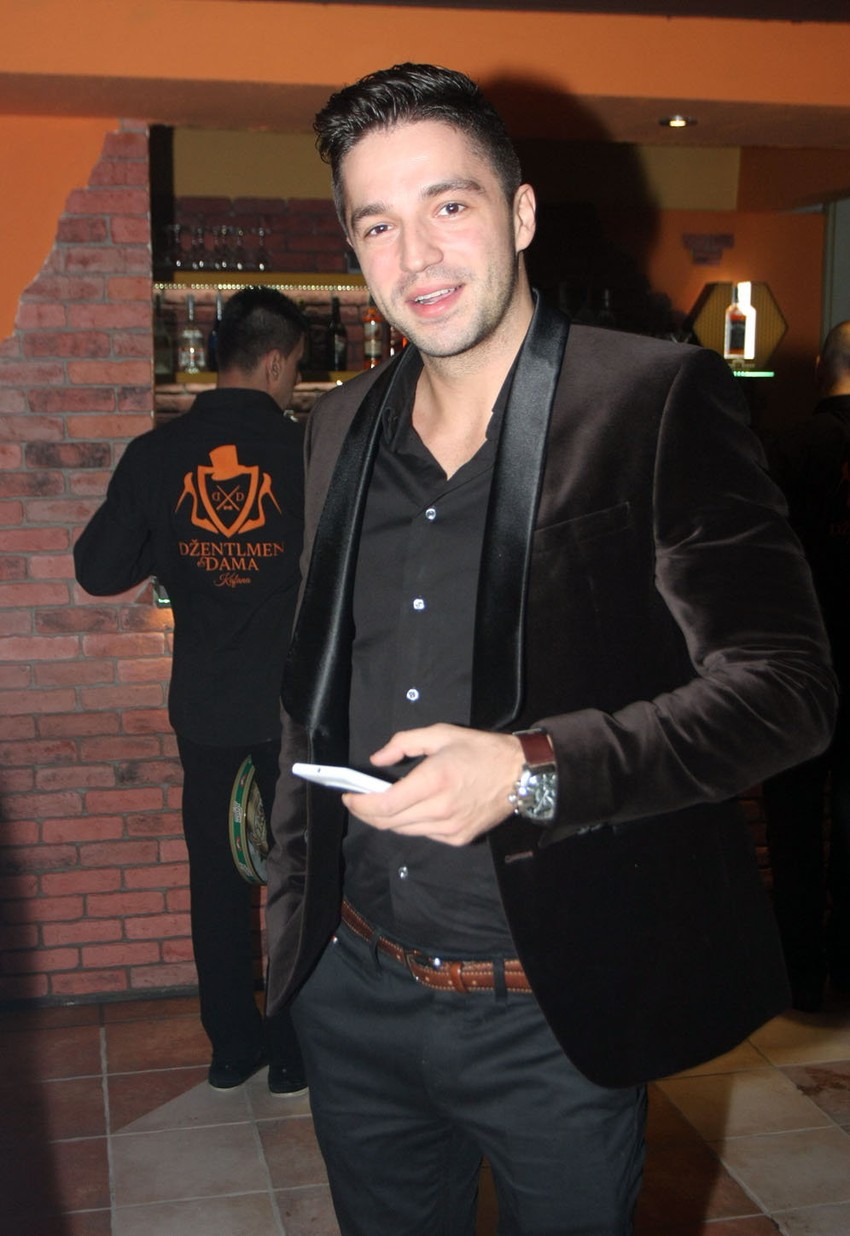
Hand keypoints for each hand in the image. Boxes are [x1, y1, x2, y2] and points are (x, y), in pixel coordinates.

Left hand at [341, 724, 523, 845]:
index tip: (348, 796)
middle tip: (356, 801)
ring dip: (386, 820)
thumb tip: (376, 760)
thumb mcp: (441, 734)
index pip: (385, 804)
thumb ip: (403, 743)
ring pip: (403, 831)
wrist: (521, 774)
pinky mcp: (458, 838)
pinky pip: (423, 834)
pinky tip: (411, 809)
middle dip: (367, 813)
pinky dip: (410, 824)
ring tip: (379, 804)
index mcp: (434, 780)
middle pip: (389, 822)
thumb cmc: (481, 750)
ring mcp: (450, 828)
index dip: (361, 804)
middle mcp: (440, 809)